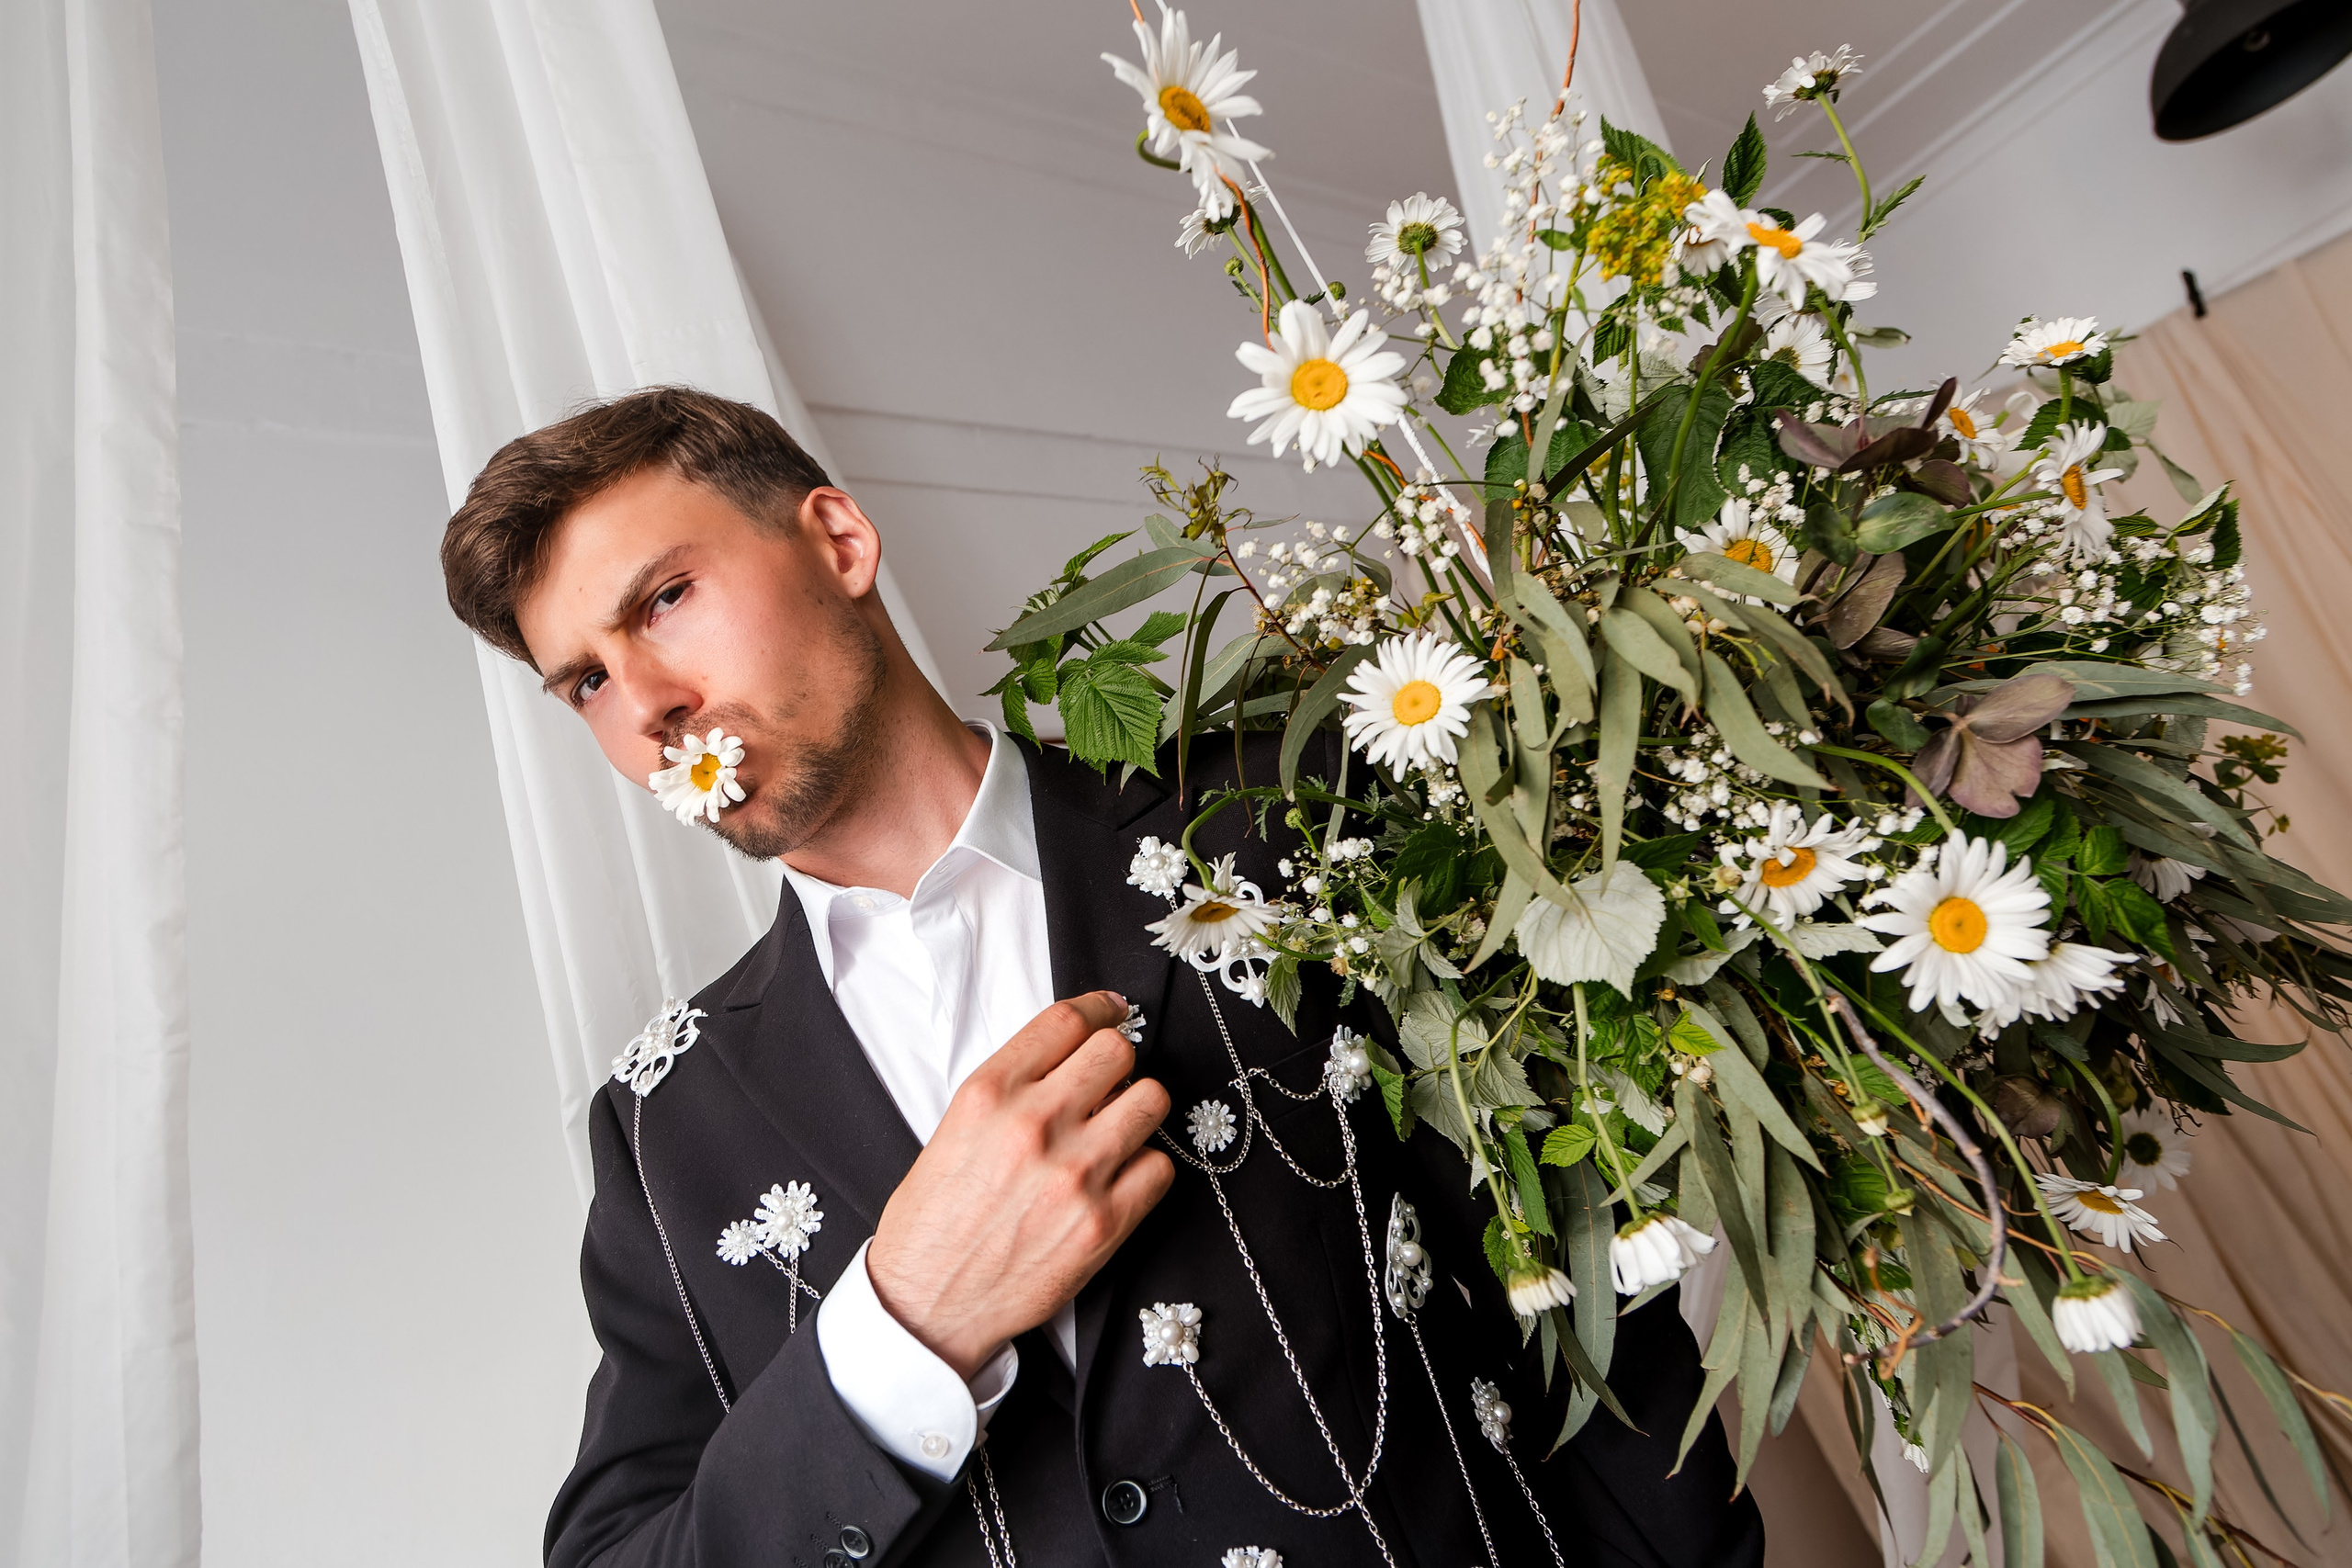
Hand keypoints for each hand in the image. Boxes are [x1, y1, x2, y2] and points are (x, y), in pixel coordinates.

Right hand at [865, 991, 1174, 1378]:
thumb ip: (1012, 1089)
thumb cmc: (933, 1222)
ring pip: (1151, 1100)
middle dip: (1118, 1063)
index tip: (1112, 1012)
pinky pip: (1160, 1167)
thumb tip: (1073, 1063)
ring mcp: (1075, 1173)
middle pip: (1117, 1051)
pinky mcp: (1104, 1223)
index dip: (1099, 1009)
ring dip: (1138, 1109)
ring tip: (1117, 1130)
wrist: (928, 1303)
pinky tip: (1120, 1179)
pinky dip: (1146, 1168)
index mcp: (989, 1094)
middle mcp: (1034, 1124)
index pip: (1066, 1020)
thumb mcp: (953, 1129)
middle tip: (1110, 1083)